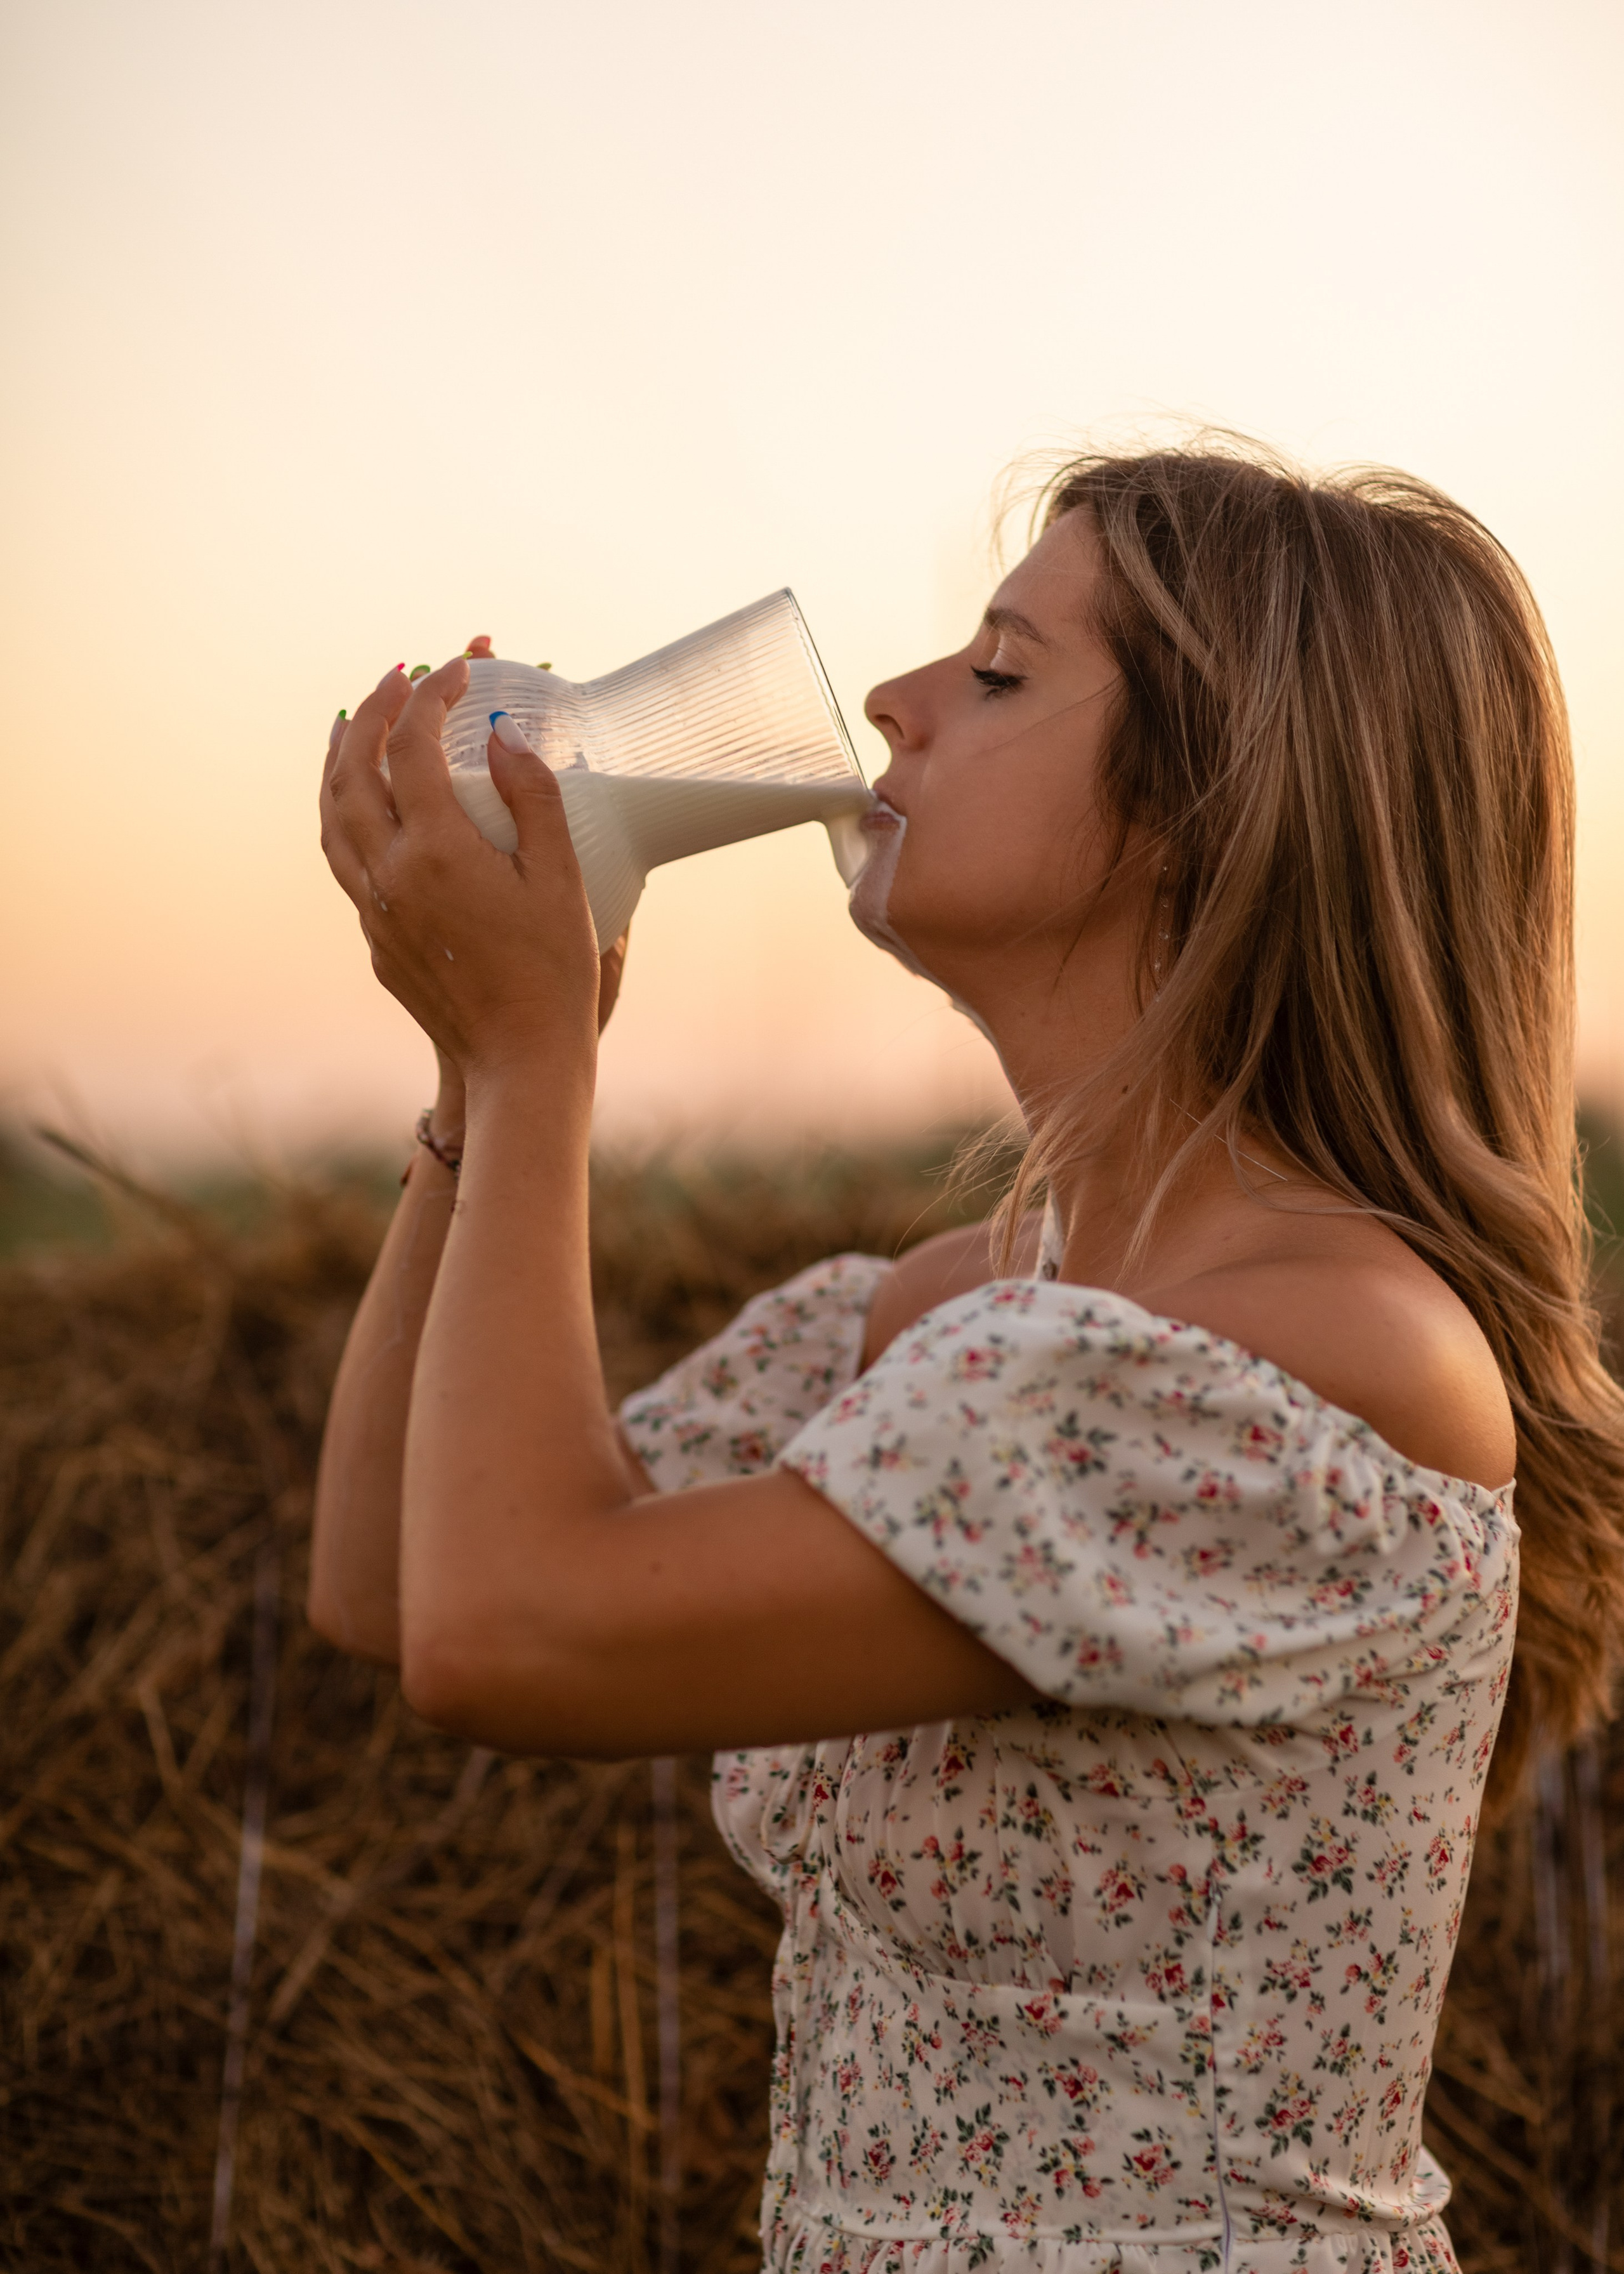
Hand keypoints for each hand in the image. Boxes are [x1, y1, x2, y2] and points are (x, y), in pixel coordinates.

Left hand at [320, 657, 602, 1085]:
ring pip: (332, 819)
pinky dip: (346, 814)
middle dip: (373, 713)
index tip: (457, 667)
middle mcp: (391, 877)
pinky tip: (367, 808)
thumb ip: (534, 799)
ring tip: (353, 727)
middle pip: (353, 772)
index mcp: (437, 852)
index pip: (417, 747)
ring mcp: (375, 912)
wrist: (520, 1062)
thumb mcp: (561, 878)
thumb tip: (504, 737)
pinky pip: (344, 862)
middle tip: (397, 678)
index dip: (433, 696)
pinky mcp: (376, 943)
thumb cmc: (554, 974)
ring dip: (339, 763)